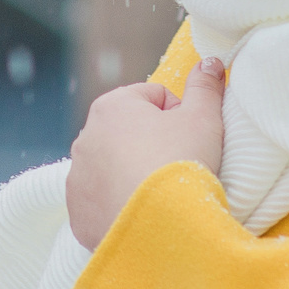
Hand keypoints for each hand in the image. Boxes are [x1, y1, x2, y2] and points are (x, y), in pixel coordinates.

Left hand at [64, 57, 224, 249]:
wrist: (162, 226)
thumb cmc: (182, 163)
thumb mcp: (204, 118)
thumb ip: (205, 87)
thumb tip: (211, 62)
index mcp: (111, 106)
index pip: (153, 98)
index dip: (179, 115)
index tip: (190, 139)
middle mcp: (85, 138)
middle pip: (129, 133)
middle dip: (152, 145)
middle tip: (177, 167)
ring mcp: (77, 177)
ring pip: (112, 169)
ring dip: (132, 175)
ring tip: (160, 194)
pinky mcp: (78, 213)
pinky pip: (101, 204)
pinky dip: (119, 206)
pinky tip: (142, 214)